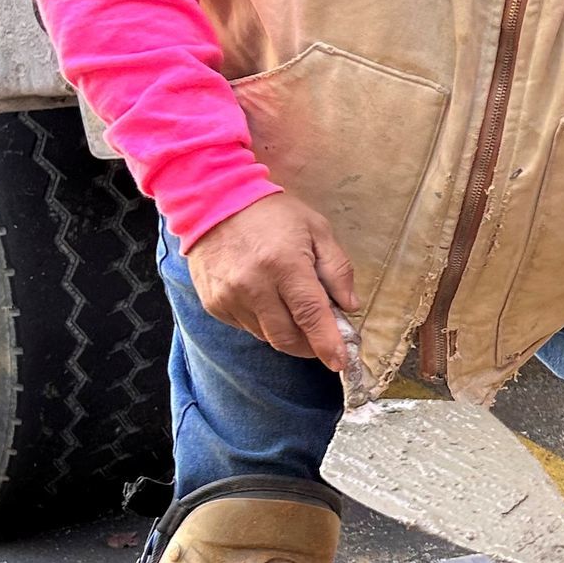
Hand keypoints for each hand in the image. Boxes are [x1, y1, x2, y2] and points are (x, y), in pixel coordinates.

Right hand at [185, 191, 356, 370]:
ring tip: (291, 304)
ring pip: (267, 336)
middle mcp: (253, 285)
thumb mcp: (317, 229)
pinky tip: (265, 297)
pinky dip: (262, 322)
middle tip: (322, 334)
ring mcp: (229, 296)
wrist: (214, 200)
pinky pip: (246, 327)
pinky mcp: (214, 303)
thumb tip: (349, 307)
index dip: (328, 343)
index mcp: (284, 264)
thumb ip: (337, 269)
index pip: (310, 316)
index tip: (340, 362)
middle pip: (287, 337)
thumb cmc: (271, 213)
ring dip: (286, 331)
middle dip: (310, 344)